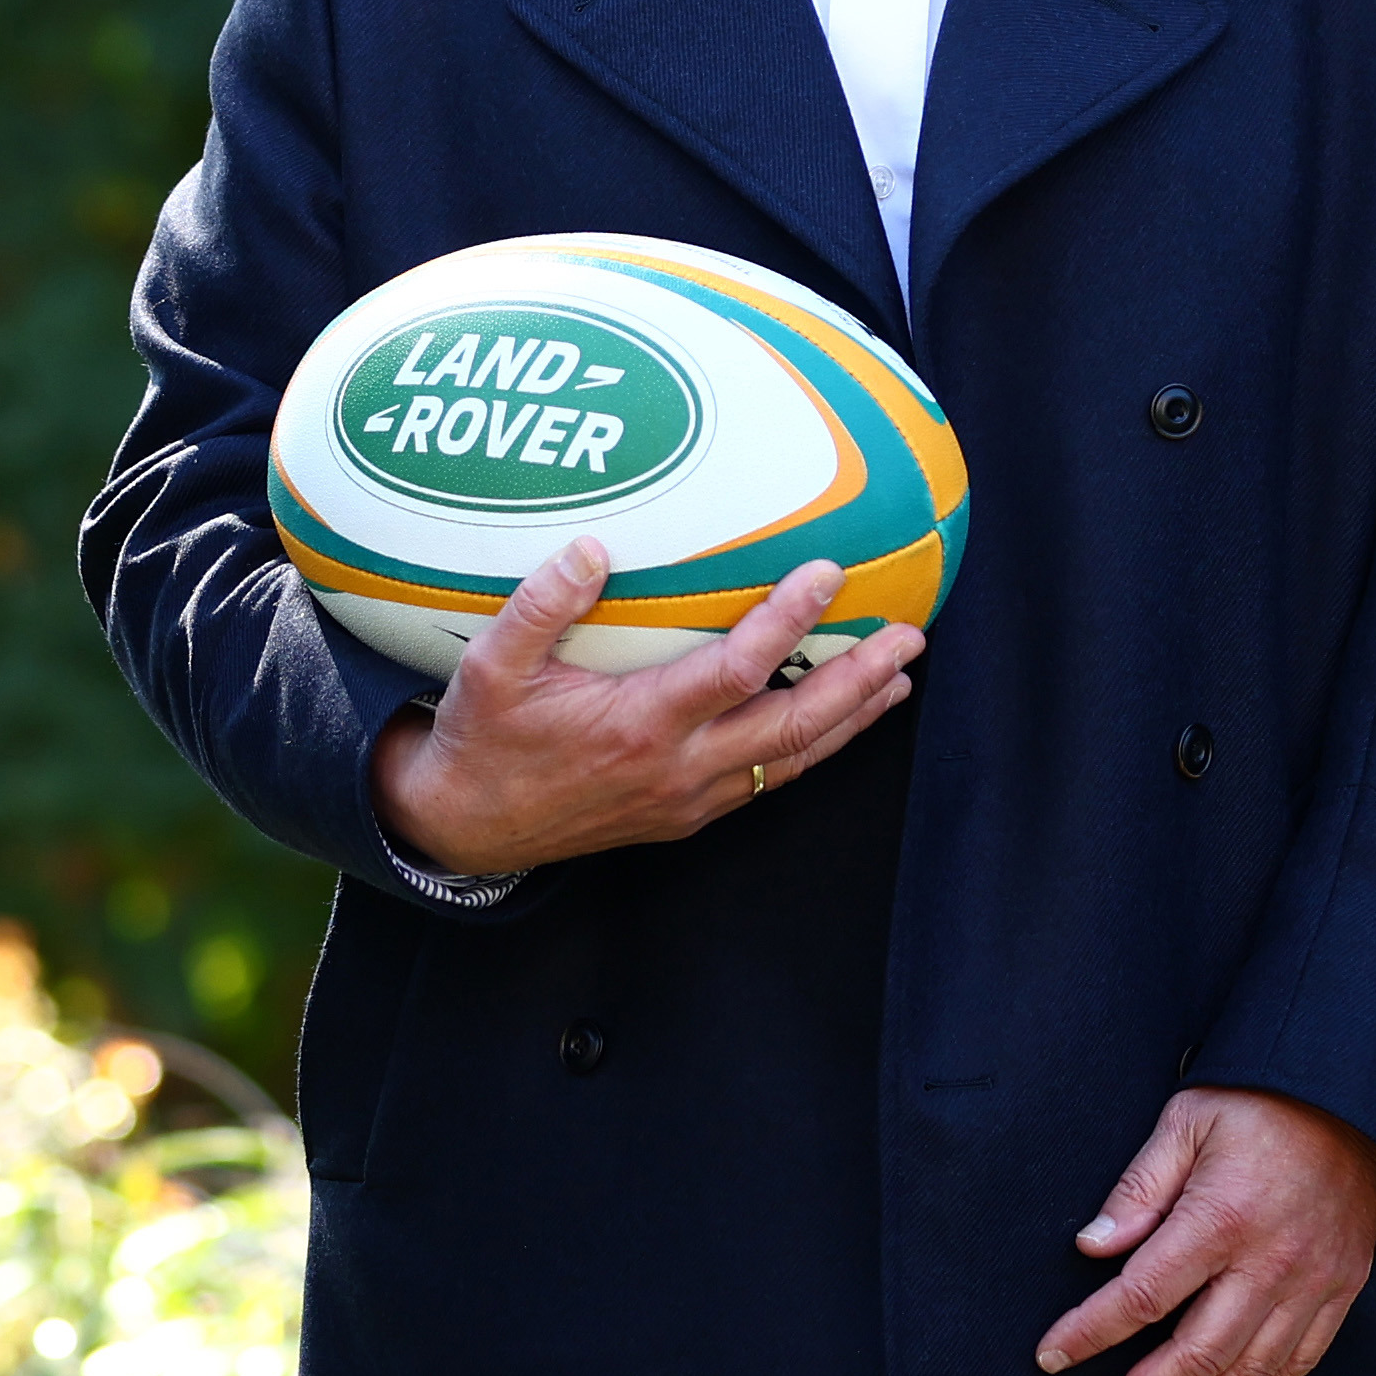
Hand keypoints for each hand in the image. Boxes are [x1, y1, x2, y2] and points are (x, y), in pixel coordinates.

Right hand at [361, 540, 920, 881]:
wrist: (467, 826)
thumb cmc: (482, 738)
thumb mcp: (491, 668)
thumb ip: (541, 606)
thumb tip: (593, 548)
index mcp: (640, 727)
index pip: (738, 670)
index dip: (789, 621)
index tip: (828, 573)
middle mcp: (678, 768)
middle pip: (794, 726)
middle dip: (858, 681)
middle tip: (909, 638)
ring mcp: (688, 798)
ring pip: (791, 761)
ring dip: (851, 719)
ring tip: (898, 678)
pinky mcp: (685, 815)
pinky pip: (765, 782)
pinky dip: (811, 750)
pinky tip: (834, 724)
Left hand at [1036, 1088, 1375, 1375]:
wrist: (1356, 1099)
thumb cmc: (1259, 1104)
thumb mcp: (1186, 1121)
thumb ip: (1138, 1188)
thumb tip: (1090, 1247)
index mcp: (1220, 1218)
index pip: (1142, 1295)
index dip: (1092, 1333)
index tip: (1052, 1357)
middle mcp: (1269, 1263)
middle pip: (1195, 1353)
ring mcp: (1311, 1285)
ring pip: (1247, 1373)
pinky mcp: (1339, 1293)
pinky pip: (1297, 1364)